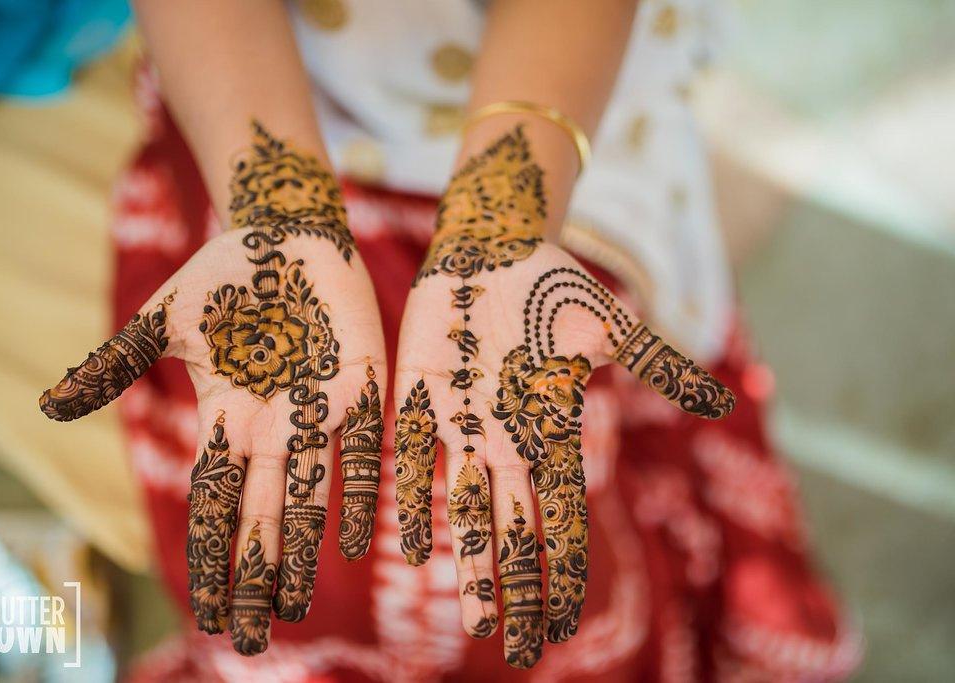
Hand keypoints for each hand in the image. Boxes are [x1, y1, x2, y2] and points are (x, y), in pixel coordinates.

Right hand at [40, 123, 386, 654]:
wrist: (286, 232)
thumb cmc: (227, 278)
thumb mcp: (166, 323)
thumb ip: (117, 366)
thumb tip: (47, 408)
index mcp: (230, 418)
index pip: (215, 501)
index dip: (210, 555)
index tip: (206, 610)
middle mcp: (274, 427)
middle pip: (261, 514)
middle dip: (255, 575)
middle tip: (254, 638)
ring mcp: (317, 410)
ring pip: (307, 495)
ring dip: (301, 552)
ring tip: (296, 607)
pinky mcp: (358, 384)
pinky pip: (358, 448)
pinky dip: (353, 493)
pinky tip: (355, 541)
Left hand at [393, 128, 733, 667]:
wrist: (491, 246)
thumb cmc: (552, 283)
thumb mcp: (608, 325)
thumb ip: (653, 362)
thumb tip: (717, 399)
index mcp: (550, 432)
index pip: (560, 518)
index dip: (561, 571)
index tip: (561, 622)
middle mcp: (507, 441)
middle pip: (514, 530)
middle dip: (515, 587)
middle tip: (514, 647)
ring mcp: (463, 425)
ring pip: (466, 510)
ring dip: (471, 564)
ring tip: (471, 619)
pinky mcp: (422, 400)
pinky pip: (415, 460)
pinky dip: (413, 501)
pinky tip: (408, 545)